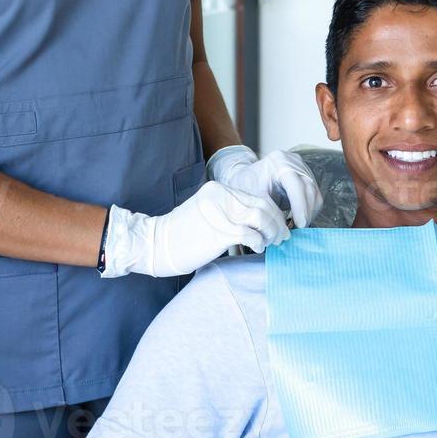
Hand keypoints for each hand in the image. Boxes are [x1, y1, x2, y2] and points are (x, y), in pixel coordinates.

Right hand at [100, 181, 288, 277]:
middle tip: (282, 237)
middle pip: (264, 205)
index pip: (257, 197)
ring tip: (271, 243)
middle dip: (278, 223)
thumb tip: (258, 224)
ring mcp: (220, 213)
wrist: (154, 244)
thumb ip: (231, 213)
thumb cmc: (182, 235)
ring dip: (272, 232)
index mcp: (219, 190)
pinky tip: (257, 248)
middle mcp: (221, 197)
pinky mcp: (219, 232)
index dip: (273, 212)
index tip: (280, 226)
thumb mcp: (208, 213)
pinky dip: (259, 242)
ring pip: (261, 218)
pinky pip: (250, 234)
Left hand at [208, 146, 323, 228]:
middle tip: (300, 229)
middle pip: (309, 188)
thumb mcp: (253, 196)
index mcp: (279, 162)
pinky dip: (309, 208)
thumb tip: (283, 229)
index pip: (296, 184)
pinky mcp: (306, 175)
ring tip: (298, 226)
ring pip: (314, 192)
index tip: (299, 224)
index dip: (300, 206)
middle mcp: (294, 161)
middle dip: (306, 211)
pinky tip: (299, 218)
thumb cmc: (246, 185)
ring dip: (309, 211)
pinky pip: (314, 195)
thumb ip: (268, 210)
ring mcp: (302, 167)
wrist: (246, 176)